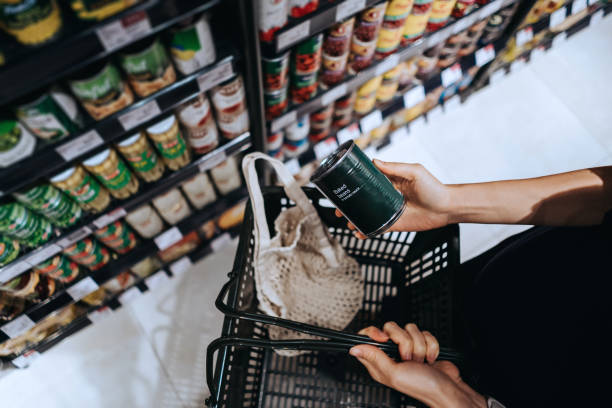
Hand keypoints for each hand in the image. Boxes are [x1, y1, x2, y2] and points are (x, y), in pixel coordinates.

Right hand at [335, 160, 451, 238]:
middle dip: (349, 204)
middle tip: (339, 208)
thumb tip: (375, 161)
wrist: (447, 207)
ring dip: (355, 218)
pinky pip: (377, 228)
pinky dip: (367, 231)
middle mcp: (387, 196)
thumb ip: (395, 167)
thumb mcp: (415, 172)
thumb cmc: (434, 187)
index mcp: (390, 182)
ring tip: (347, 220)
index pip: (368, 181)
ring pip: (367, 215)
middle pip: (363, 200)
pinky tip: (359, 233)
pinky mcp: (394, 224)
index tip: (342, 185)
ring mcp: (389, 211)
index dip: (354, 184)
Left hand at [350, 322, 485, 407]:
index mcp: (379, 361)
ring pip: (410, 329)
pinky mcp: (423, 344)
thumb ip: (374, 358)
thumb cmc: (422, 386)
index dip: (375, 332)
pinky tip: (430, 358)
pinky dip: (431, 345)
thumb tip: (354, 349)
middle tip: (407, 357)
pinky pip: (425, 332)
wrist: (447, 389)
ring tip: (420, 361)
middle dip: (404, 341)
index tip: (385, 338)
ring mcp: (407, 348)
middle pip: (391, 328)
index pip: (367, 337)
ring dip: (419, 345)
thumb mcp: (394, 374)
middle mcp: (392, 353)